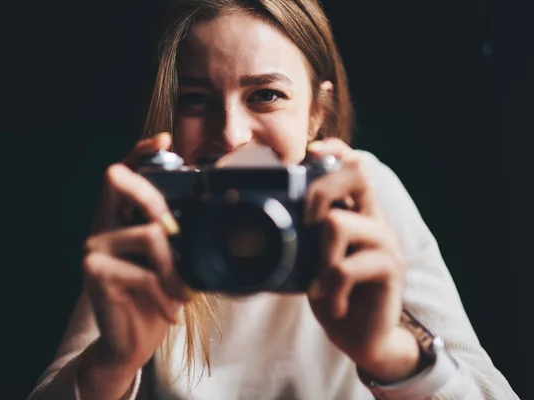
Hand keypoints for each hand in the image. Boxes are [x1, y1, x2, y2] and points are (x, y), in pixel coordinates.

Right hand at [78, 133, 191, 398]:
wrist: (131, 339)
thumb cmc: (155, 296)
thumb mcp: (172, 263)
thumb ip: (179, 237)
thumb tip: (211, 216)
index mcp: (122, 217)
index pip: (126, 173)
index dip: (142, 152)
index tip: (164, 137)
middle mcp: (103, 224)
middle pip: (119, 181)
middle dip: (155, 196)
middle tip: (176, 230)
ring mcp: (94, 246)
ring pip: (148, 234)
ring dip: (175, 268)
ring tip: (183, 293)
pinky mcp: (94, 272)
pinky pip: (143, 272)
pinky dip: (164, 294)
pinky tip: (170, 311)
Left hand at [305, 138, 420, 382]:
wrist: (360, 335)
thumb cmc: (331, 291)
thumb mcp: (308, 262)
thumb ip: (296, 241)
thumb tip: (245, 234)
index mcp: (354, 211)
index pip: (352, 165)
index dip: (334, 150)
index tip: (310, 151)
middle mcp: (373, 218)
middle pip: (356, 173)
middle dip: (319, 190)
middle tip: (305, 223)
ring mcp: (384, 242)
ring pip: (339, 222)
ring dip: (318, 256)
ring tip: (318, 283)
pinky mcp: (390, 268)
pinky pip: (347, 266)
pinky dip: (330, 287)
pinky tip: (331, 302)